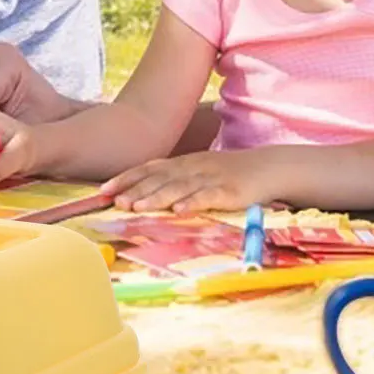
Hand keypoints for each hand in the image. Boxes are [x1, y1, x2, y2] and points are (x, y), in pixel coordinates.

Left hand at [101, 151, 273, 213]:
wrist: (269, 168)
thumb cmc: (230, 174)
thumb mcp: (199, 172)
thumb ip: (175, 181)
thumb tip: (143, 195)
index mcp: (184, 163)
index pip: (149, 168)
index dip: (126, 178)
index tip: (104, 190)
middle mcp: (193, 167)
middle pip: (160, 178)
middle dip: (136, 189)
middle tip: (115, 201)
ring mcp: (211, 178)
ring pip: (179, 187)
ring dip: (156, 197)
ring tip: (137, 206)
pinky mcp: (230, 191)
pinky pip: (208, 197)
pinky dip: (192, 202)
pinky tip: (179, 211)